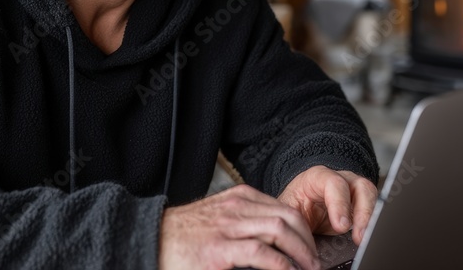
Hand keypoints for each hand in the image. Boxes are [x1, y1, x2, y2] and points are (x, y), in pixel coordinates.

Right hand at [159, 184, 320, 269]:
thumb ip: (245, 223)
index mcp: (239, 199)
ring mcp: (228, 226)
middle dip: (308, 241)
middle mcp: (237, 207)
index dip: (304, 230)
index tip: (311, 249)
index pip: (284, 208)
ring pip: (280, 230)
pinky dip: (281, 264)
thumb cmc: (183, 235)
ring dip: (301, 252)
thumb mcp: (219, 218)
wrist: (148, 239)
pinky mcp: (218, 248)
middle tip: (315, 262)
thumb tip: (274, 244)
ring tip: (308, 269)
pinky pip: (260, 251)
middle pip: (288, 216)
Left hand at [277, 166, 378, 245]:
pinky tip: (368, 237)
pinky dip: (373, 224)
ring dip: (371, 219)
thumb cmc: (295, 204)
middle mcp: (342, 180)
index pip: (334, 183)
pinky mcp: (363, 205)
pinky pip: (374, 210)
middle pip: (361, 187)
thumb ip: (292, 218)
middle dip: (363, 212)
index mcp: (318, 177)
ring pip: (372, 198)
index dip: (339, 204)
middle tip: (359, 236)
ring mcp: (355, 191)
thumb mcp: (287, 209)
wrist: (301, 204)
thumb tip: (296, 238)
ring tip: (364, 240)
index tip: (341, 226)